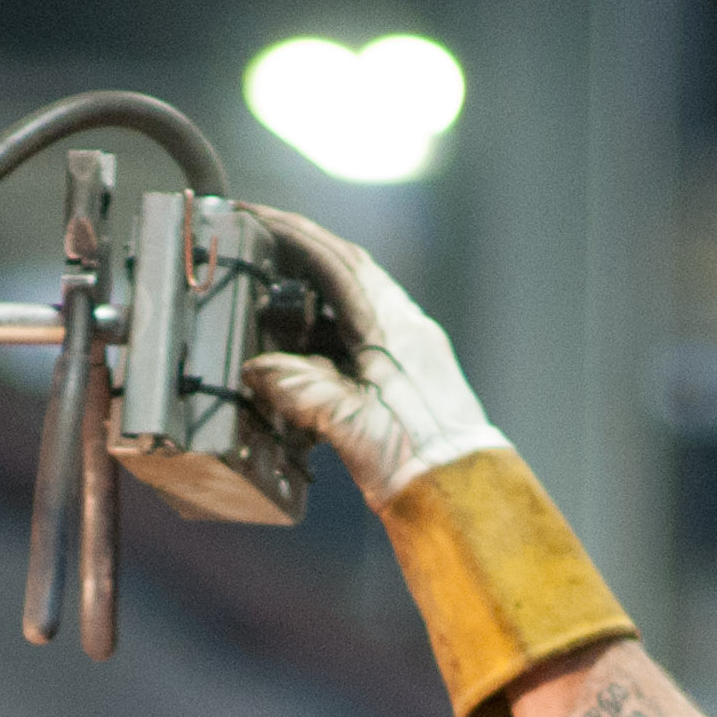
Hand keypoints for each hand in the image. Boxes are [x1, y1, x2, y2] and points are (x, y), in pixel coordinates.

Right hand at [238, 207, 508, 511]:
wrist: (460, 497)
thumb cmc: (415, 458)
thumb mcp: (346, 420)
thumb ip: (297, 388)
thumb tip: (256, 370)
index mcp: (393, 324)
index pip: (337, 260)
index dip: (294, 235)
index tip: (258, 219)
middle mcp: (405, 328)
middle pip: (347, 274)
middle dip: (302, 255)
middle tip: (261, 245)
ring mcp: (408, 352)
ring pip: (352, 307)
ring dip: (312, 297)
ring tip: (270, 297)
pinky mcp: (405, 379)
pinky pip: (358, 339)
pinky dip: (324, 335)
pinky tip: (299, 350)